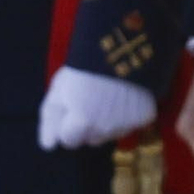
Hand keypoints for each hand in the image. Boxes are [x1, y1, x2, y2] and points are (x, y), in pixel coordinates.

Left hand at [37, 64, 157, 150]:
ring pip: (111, 133)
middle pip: (91, 139)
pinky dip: (129, 113)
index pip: (69, 141)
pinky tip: (126, 96)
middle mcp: (104, 130)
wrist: (122, 47)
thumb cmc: (83, 68)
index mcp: (81, 124)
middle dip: (88, 126)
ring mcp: (126, 125)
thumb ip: (50, 120)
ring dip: (108, 122)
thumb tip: (48, 146)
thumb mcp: (58, 90)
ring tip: (109, 96)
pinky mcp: (145, 117)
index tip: (73, 108)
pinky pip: (133, 123)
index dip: (68, 124)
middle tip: (91, 100)